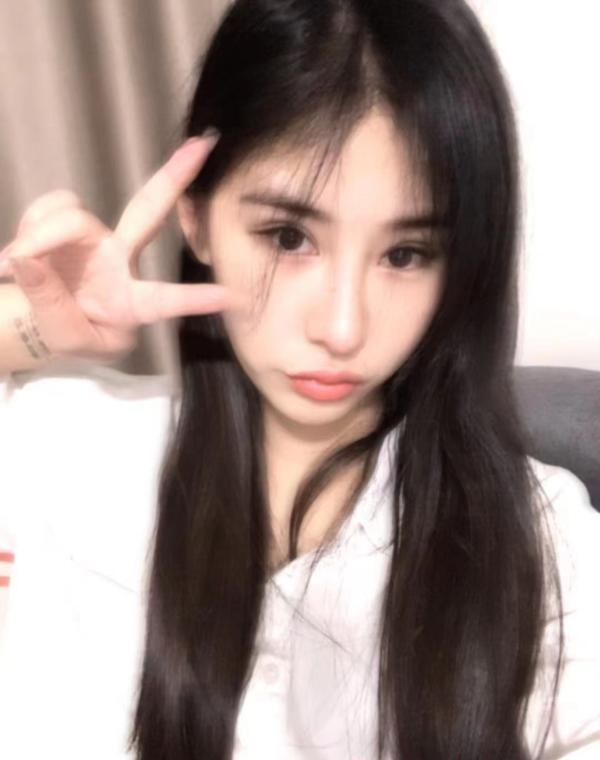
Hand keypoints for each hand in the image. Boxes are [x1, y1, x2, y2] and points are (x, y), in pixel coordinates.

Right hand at [0, 133, 238, 362]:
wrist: (44, 317)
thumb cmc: (72, 332)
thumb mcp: (65, 337)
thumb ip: (49, 303)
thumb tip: (25, 258)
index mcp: (132, 304)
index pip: (164, 301)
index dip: (193, 299)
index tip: (229, 296)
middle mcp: (122, 262)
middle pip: (147, 212)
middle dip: (174, 178)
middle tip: (204, 145)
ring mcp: (98, 239)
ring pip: (72, 217)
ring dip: (39, 236)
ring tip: (13, 266)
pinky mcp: (70, 224)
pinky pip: (48, 208)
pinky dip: (29, 227)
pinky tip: (19, 254)